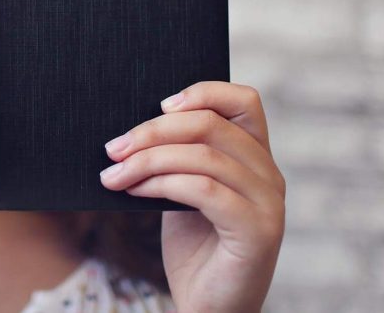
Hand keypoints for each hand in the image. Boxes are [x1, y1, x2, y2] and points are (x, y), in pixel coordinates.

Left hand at [99, 81, 284, 312]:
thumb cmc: (194, 250)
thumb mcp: (183, 192)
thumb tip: (132, 128)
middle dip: (154, 131)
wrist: (208, 308)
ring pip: (204, 155)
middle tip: (113, 147)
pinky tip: (134, 191)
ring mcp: (269, 203)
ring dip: (147, 160)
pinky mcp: (258, 231)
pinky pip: (203, 189)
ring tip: (114, 174)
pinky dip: (161, 184)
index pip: (244, 101)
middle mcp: (270, 175)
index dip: (203, 92)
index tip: (159, 105)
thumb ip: (177, 158)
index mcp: (257, 159)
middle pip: (212, 124)